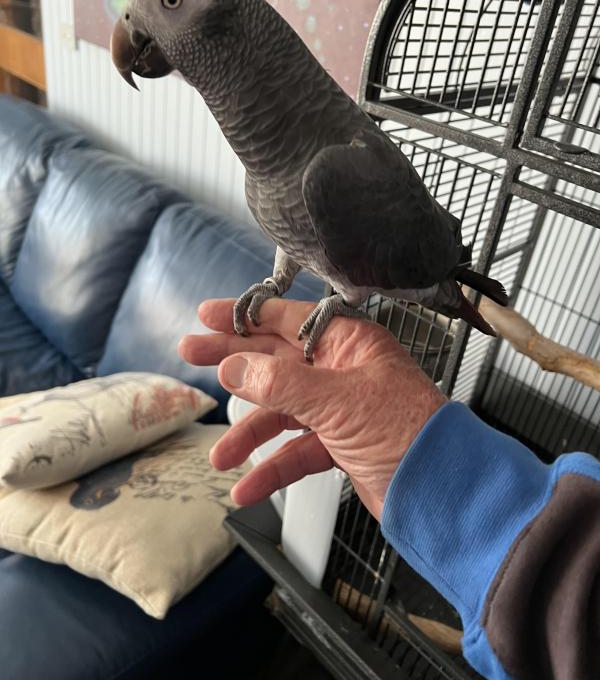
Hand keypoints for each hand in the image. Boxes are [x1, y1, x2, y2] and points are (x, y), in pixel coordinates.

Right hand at [178, 298, 445, 519]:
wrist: (444, 489)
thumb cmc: (409, 432)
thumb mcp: (338, 402)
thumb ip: (282, 384)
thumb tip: (234, 366)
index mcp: (348, 343)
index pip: (288, 320)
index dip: (246, 316)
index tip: (208, 315)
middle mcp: (341, 370)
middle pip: (276, 360)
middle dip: (233, 362)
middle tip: (192, 353)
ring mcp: (340, 409)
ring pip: (282, 412)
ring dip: (250, 433)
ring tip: (219, 454)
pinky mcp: (341, 445)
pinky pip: (297, 452)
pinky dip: (272, 469)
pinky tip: (248, 487)